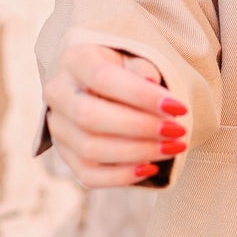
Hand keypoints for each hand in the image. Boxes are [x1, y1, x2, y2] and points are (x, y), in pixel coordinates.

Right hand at [43, 43, 189, 187]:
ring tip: (172, 148)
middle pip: (90, 117)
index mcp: (75, 60)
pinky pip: (88, 175)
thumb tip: (149, 81)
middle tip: (177, 131)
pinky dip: (121, 176)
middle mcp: (58, 93)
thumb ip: (142, 69)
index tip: (179, 107)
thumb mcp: (136, 60)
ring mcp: (58, 127)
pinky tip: (150, 168)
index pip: (103, 78)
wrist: (106, 89)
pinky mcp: (65, 155)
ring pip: (89, 149)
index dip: (141, 95)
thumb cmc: (127, 72)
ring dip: (137, 153)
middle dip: (140, 127)